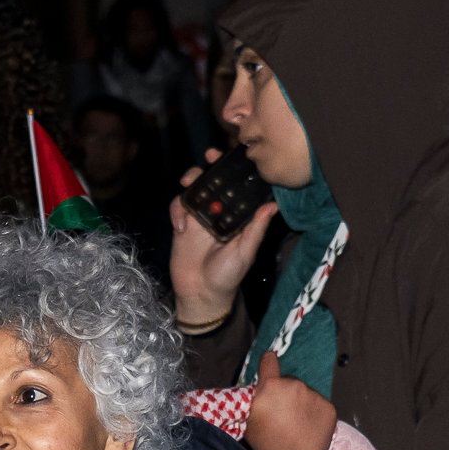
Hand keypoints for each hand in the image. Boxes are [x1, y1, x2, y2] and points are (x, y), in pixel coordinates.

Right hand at [170, 149, 278, 327]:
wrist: (200, 294)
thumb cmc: (227, 275)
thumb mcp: (245, 252)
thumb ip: (256, 228)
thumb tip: (272, 205)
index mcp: (239, 217)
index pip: (240, 188)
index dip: (239, 171)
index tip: (240, 155)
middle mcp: (220, 212)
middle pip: (216, 181)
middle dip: (212, 165)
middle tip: (210, 156)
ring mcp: (200, 217)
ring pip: (195, 188)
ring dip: (192, 179)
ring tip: (189, 180)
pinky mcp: (182, 224)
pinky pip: (178, 206)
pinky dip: (177, 210)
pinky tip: (180, 226)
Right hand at [243, 352, 335, 449]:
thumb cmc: (263, 445)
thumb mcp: (249, 419)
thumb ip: (258, 400)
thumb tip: (263, 396)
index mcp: (270, 386)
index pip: (269, 361)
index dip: (268, 362)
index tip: (269, 359)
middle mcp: (294, 385)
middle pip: (289, 382)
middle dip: (285, 393)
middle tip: (282, 415)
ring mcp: (314, 396)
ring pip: (306, 395)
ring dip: (302, 403)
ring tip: (297, 425)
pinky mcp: (329, 408)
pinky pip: (320, 406)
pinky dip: (315, 414)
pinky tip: (309, 429)